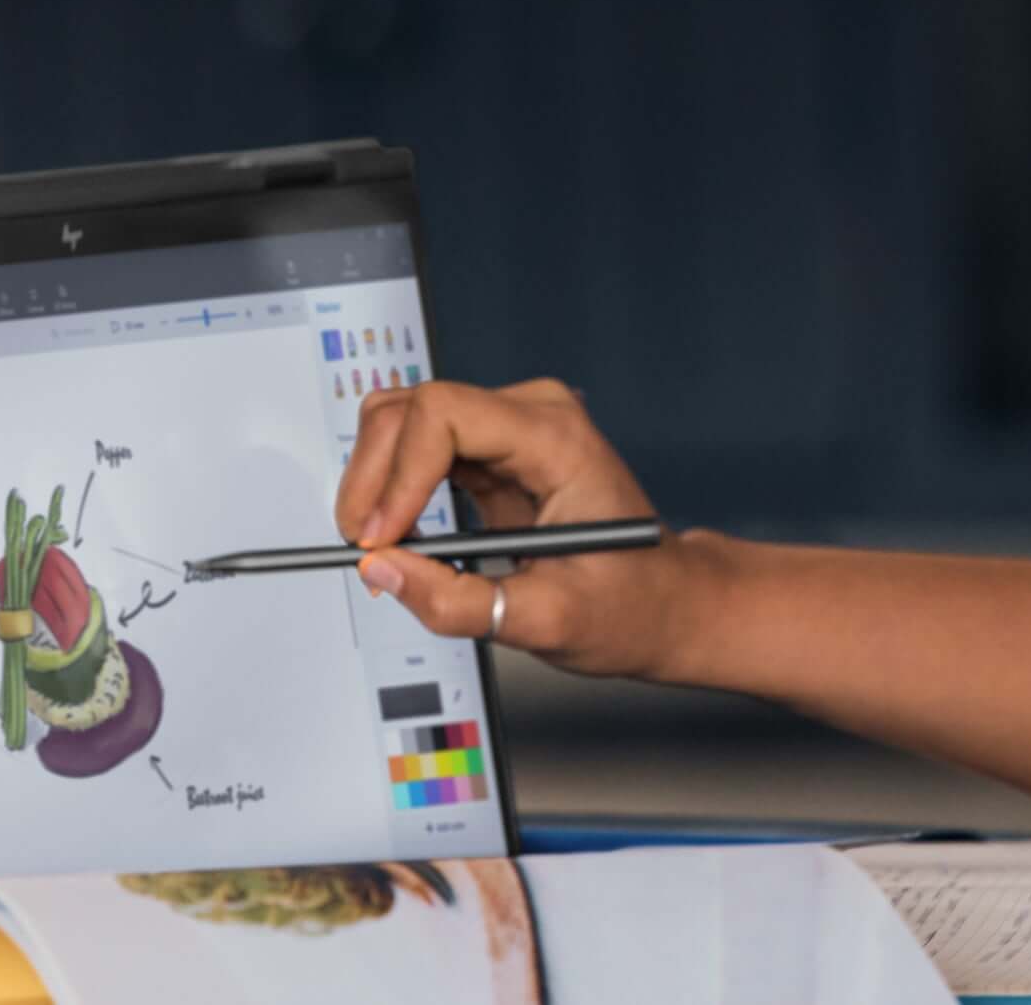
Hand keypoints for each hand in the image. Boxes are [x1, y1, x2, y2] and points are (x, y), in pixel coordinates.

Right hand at [332, 378, 721, 677]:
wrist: (664, 601)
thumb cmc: (631, 604)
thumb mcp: (548, 621)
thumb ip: (459, 602)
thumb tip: (383, 571)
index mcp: (558, 441)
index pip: (445, 414)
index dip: (399, 474)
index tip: (383, 537)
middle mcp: (533, 417)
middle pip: (412, 409)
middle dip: (374, 478)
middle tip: (366, 548)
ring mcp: (510, 429)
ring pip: (404, 422)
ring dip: (377, 483)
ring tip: (382, 546)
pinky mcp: (492, 453)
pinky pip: (418, 450)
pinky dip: (394, 491)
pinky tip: (401, 537)